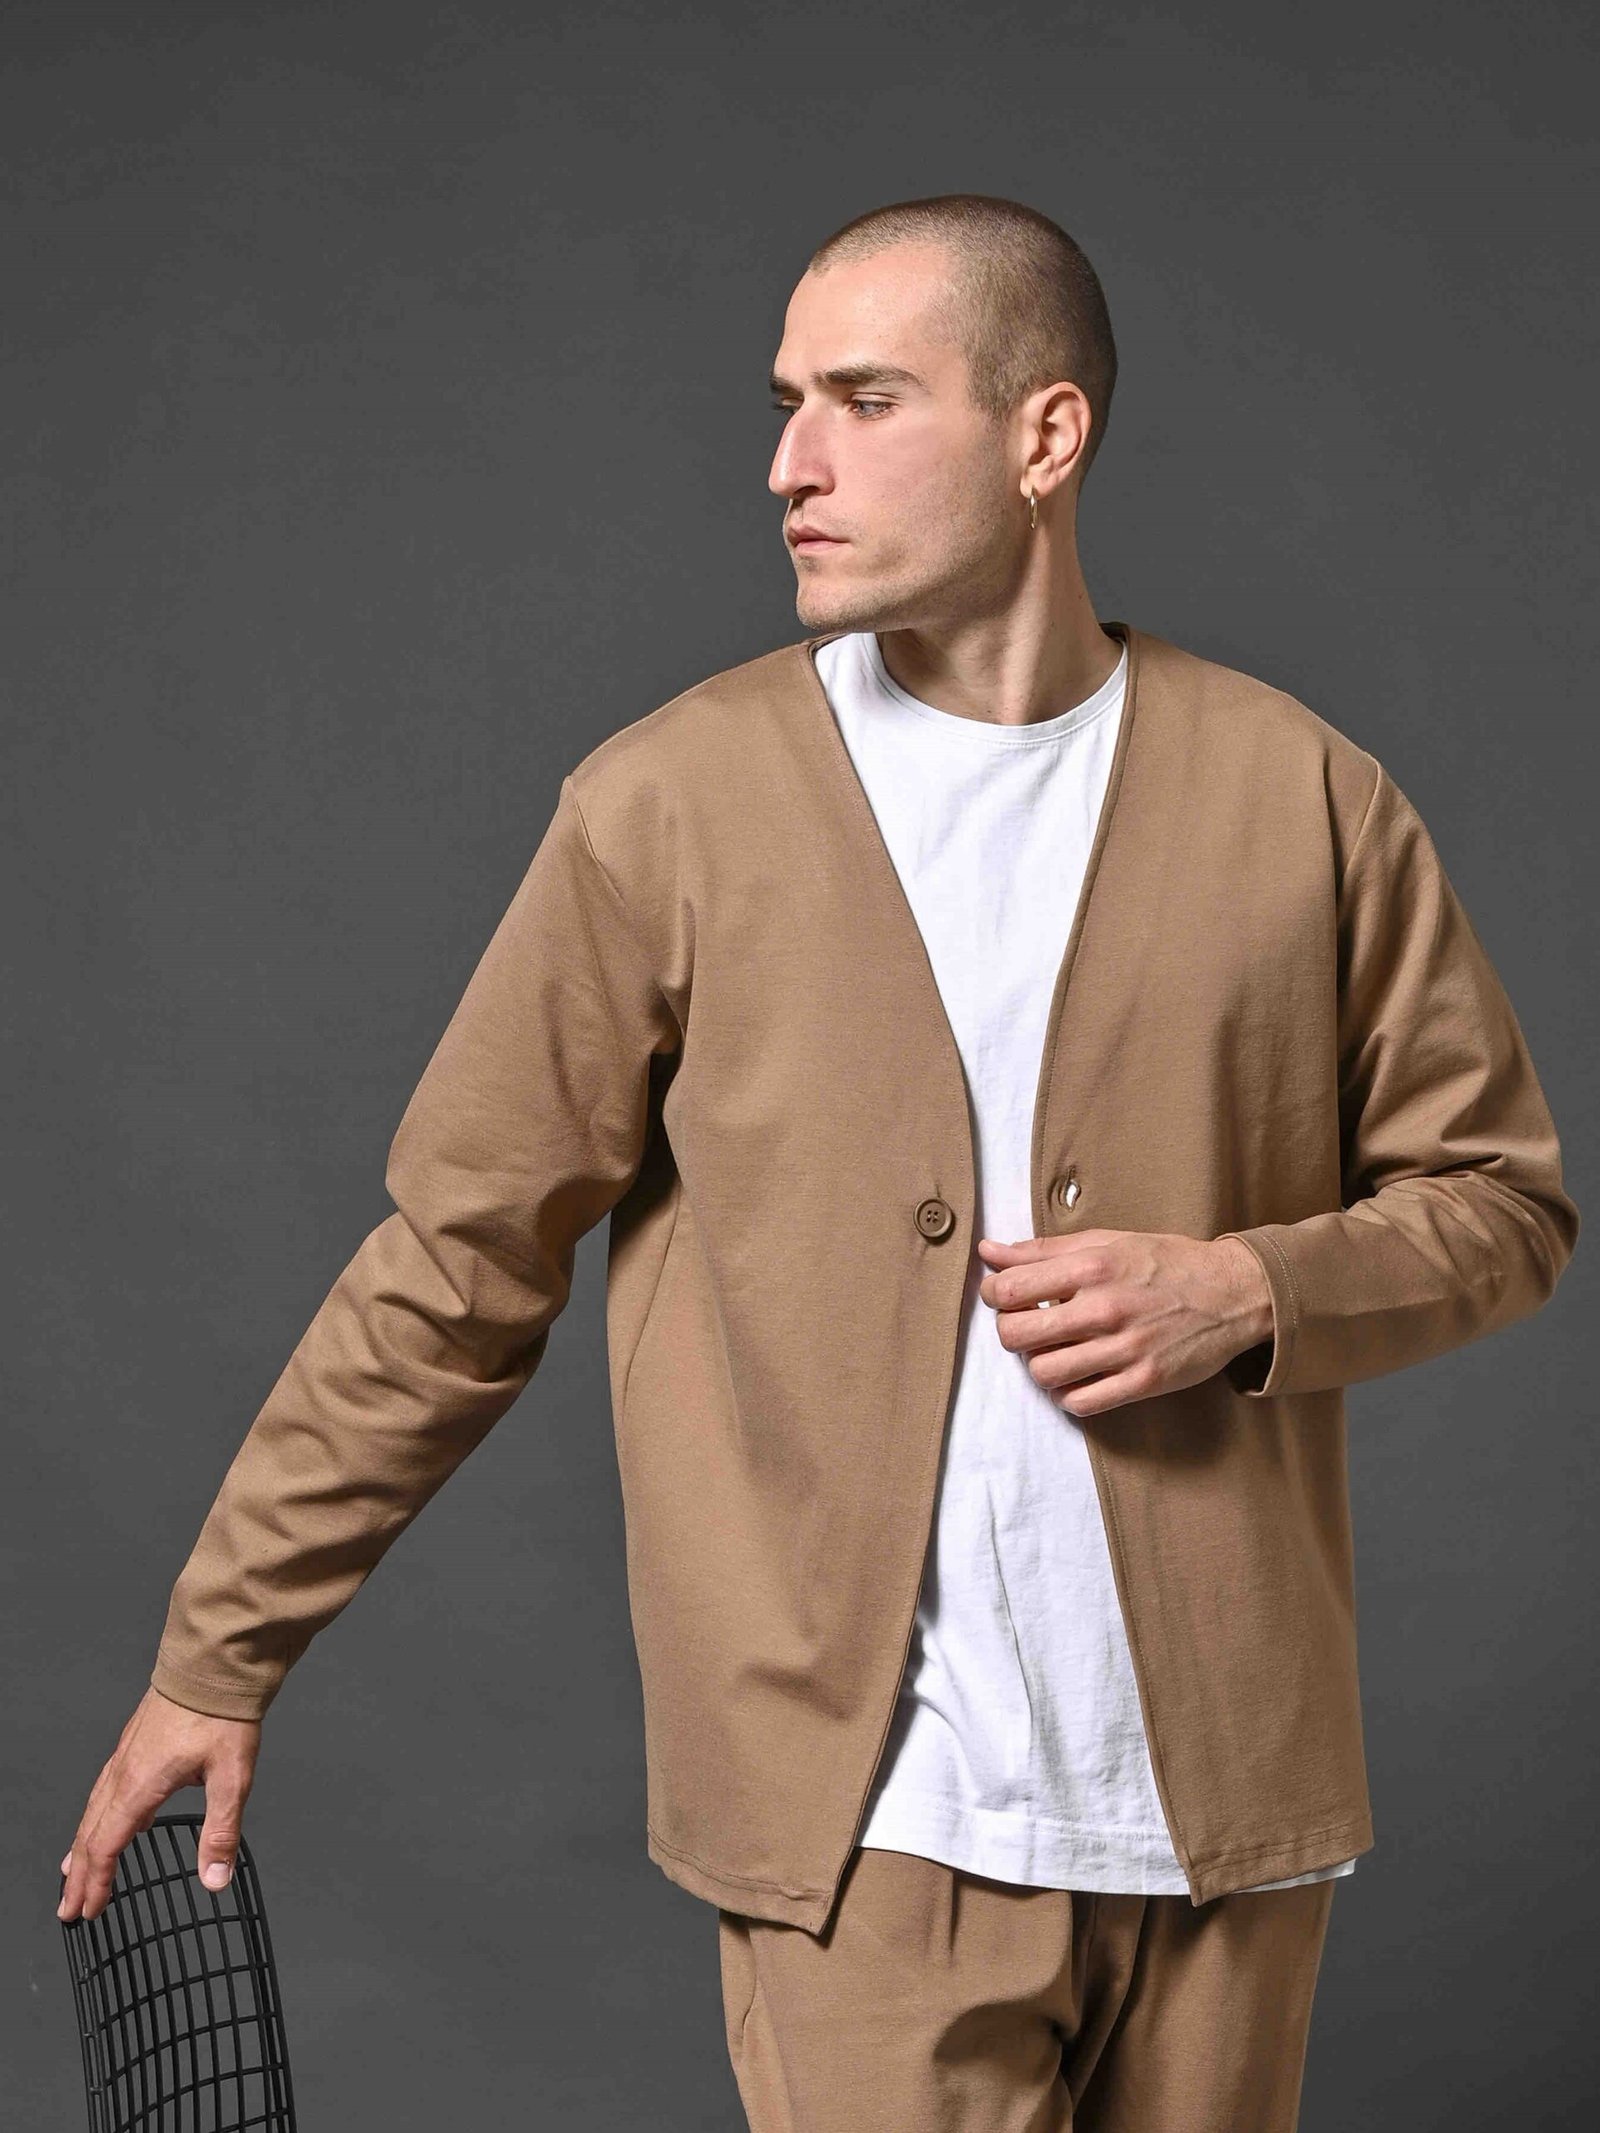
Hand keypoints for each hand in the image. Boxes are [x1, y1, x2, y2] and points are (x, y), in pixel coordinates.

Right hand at [57, 1687, 261, 1921]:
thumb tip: (214, 1879)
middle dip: (78, 1875)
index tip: (89, 1911)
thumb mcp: (232, 1777)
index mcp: (140, 1785)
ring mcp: (127, 1754)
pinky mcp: (136, 1742)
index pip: (107, 1846)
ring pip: (93, 1809)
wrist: (215, 1661)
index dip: (97, 1883)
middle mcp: (124, 1771)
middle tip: (69, 1908)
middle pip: (90, 1833)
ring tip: (74, 1872)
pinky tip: (111, 1818)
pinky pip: (105, 1788)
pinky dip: (97, 1815)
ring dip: (82, 1846)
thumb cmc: (222, 1713)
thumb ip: (221, 1831)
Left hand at [975, 1227, 1272, 1417]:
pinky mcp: (1144, 1382)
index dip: (993, 1295)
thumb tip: (988, 1252)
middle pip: (1017, 1336)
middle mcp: (1105, 1309)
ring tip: (1056, 1351)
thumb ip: (1042, 1250)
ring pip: (1044, 1373)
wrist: (1232, 1292)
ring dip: (1040, 1364)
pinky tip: (1078, 1376)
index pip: (1010, 1289)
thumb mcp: (1106, 1242)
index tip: (1002, 1296)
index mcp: (1092, 1268)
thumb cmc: (1164, 1263)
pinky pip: (1081, 1403)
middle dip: (1010, 1332)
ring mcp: (1125, 1349)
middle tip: (1027, 1326)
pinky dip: (1069, 1394)